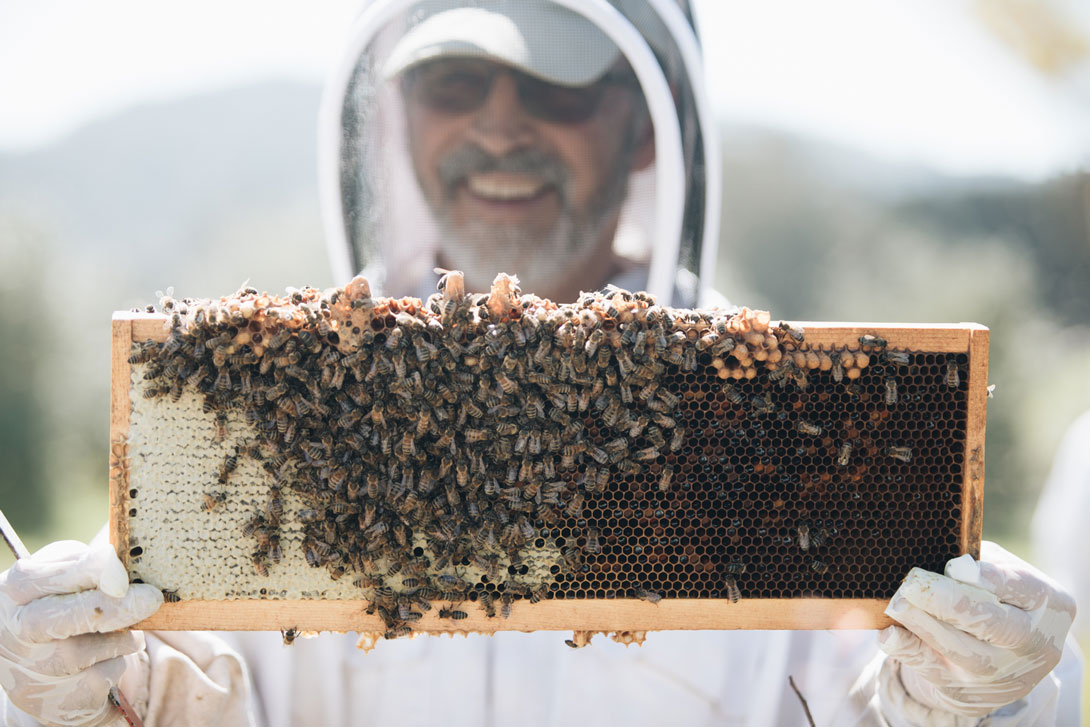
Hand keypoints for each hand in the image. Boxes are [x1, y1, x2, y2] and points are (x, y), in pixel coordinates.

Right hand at [0, 541, 161, 725]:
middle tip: (151, 598)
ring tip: (126, 630)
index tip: (121, 575)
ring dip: (120, 638)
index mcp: (14, 591)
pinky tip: (110, 657)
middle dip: (112, 607)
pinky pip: (98, 679)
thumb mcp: (67, 574)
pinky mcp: (53, 702)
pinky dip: (116, 663)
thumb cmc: (61, 602)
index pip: (37, 578)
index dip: (82, 572)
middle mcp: (12, 633)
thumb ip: (89, 565)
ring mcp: (29, 671)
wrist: (43, 665)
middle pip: (59, 619)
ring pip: (84, 652)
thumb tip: (122, 568)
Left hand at [878, 541, 1074, 718]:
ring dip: (920, 622)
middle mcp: (1030, 643)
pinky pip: (930, 668)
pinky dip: (906, 649)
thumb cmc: (1000, 600)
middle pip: (986, 621)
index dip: (986, 577)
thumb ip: (979, 564)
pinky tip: (888, 634)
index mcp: (1047, 604)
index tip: (954, 566)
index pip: (1019, 587)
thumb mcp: (1004, 576)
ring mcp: (998, 672)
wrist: (1008, 664)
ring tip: (897, 601)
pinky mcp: (964, 691)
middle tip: (912, 582)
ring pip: (956, 647)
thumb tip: (941, 562)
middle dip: (945, 600)